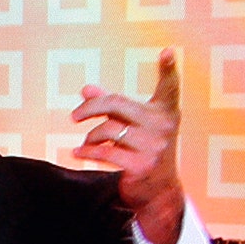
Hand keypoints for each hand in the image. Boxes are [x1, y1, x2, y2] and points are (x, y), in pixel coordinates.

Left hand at [71, 47, 185, 243]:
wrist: (158, 192)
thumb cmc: (144, 151)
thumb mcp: (134, 127)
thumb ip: (113, 107)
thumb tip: (86, 88)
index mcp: (165, 113)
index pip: (169, 88)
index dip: (169, 69)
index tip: (168, 51)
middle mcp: (163, 127)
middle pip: (117, 104)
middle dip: (91, 107)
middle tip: (75, 115)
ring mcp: (154, 146)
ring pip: (108, 130)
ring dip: (91, 137)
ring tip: (86, 143)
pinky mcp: (141, 165)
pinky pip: (104, 152)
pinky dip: (87, 152)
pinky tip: (78, 152)